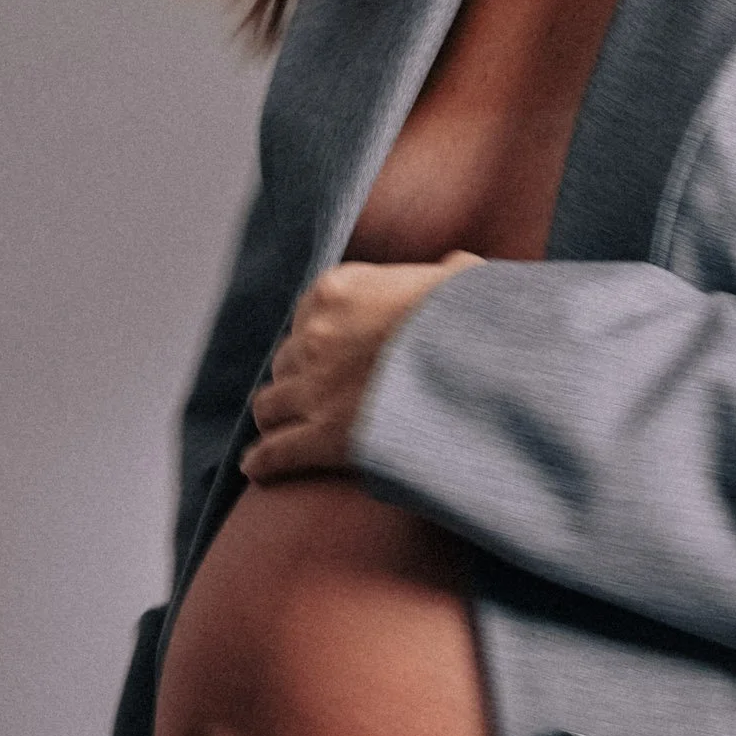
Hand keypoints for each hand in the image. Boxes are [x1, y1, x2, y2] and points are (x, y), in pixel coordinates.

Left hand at [241, 251, 482, 482]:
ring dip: (277, 415)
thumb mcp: (462, 280)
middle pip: (287, 360)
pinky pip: (276, 452)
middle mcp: (316, 335)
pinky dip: (263, 462)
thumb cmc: (476, 321)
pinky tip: (257, 469)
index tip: (333, 351)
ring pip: (270, 405)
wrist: (479, 363)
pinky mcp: (323, 435)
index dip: (321, 335)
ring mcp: (315, 387)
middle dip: (300, 376)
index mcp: (337, 290)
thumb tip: (456, 266)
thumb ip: (448, 271)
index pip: (308, 314)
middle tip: (316, 394)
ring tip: (280, 428)